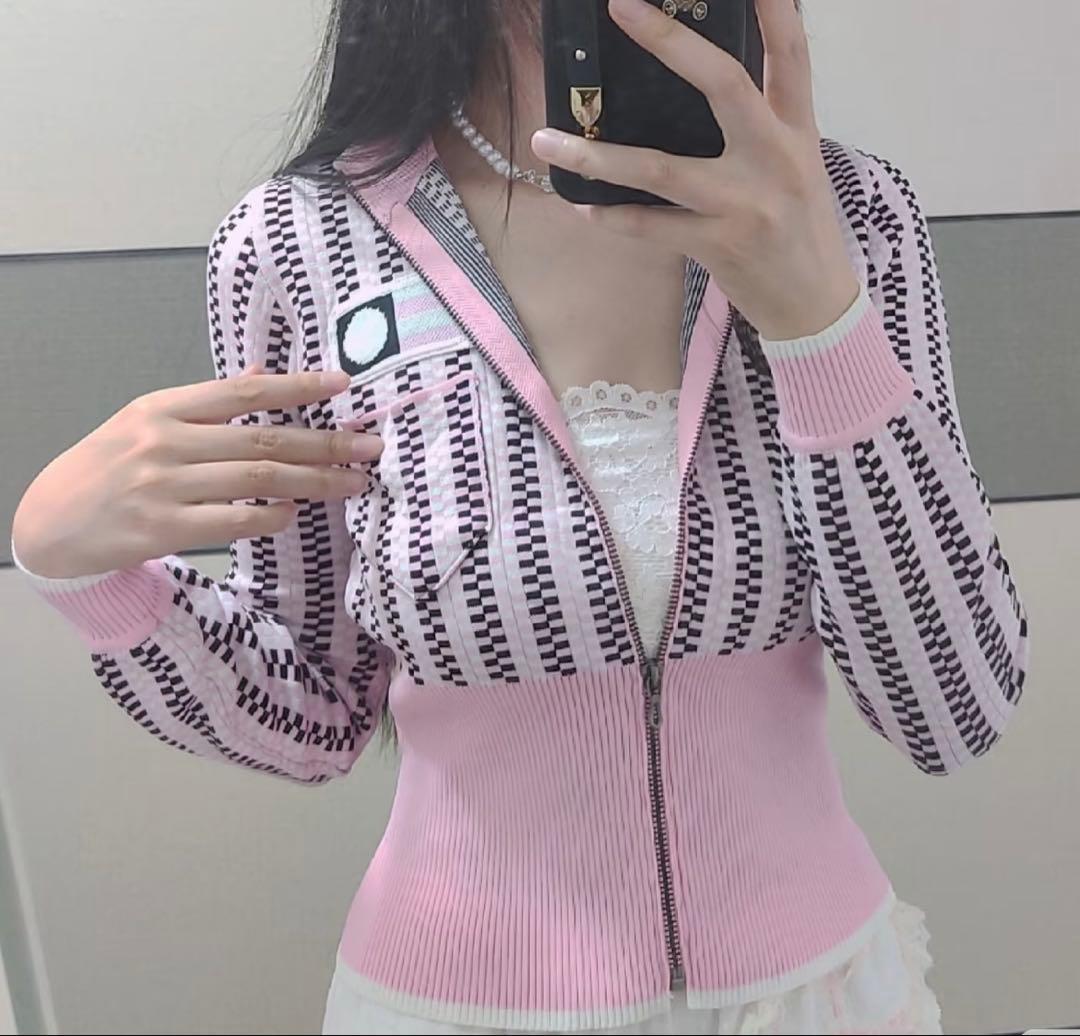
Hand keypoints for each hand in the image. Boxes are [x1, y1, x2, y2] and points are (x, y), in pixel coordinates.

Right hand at [11, 367, 380, 577]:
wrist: (49, 522)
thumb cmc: (107, 467)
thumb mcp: (146, 421)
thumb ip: (206, 402)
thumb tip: (262, 373)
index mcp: (164, 407)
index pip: (244, 390)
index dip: (298, 386)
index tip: (344, 384)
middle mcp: (166, 441)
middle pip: (263, 437)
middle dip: (325, 442)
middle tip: (371, 447)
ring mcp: (164, 485)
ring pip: (257, 478)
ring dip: (314, 480)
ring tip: (354, 482)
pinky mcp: (162, 528)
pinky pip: (233, 520)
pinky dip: (270, 516)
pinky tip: (293, 513)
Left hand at [530, 0, 860, 341]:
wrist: (816, 305)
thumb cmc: (802, 230)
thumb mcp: (799, 164)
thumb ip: (765, 122)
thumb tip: (711, 82)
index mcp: (797, 129)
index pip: (790, 52)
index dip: (771, 7)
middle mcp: (773, 157)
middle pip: (723, 85)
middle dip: (671, 44)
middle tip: (622, 8)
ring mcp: (744, 203)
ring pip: (661, 169)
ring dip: (597, 157)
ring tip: (546, 140)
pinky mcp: (719, 245)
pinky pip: (653, 228)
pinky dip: (615, 219)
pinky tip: (583, 210)